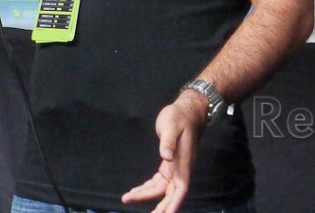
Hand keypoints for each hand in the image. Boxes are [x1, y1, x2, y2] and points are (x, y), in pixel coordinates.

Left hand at [121, 91, 207, 212]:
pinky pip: (158, 182)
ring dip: (146, 196)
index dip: (174, 204)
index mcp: (183, 164)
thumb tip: (166, 157)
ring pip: (161, 189)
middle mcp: (180, 170)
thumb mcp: (172, 125)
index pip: (180, 190)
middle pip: (169, 194)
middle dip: (158, 207)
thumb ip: (169, 141)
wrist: (187, 111)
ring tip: (127, 199)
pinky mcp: (168, 165)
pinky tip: (135, 191)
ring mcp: (174, 169)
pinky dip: (147, 188)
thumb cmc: (179, 117)